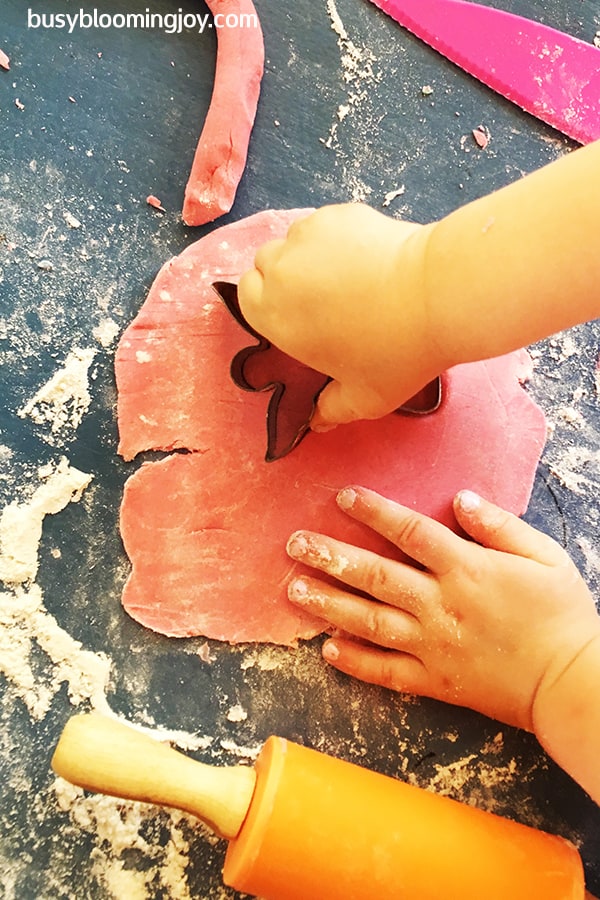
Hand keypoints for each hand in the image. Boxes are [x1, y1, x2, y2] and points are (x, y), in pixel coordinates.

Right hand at [238, 204, 442, 429]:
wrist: (435, 295)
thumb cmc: (395, 353)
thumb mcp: (364, 399)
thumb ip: (332, 410)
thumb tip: (318, 421)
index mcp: (274, 316)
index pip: (248, 297)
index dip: (269, 304)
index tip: (296, 316)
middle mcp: (280, 271)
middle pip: (266, 265)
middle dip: (286, 277)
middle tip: (325, 297)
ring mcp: (308, 237)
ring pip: (295, 241)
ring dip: (310, 254)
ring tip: (350, 275)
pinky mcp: (339, 213)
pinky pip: (326, 224)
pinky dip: (338, 236)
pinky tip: (369, 256)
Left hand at [286, 487, 599, 731]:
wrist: (570, 683)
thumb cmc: (562, 615)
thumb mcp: (545, 557)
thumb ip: (500, 526)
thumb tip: (460, 498)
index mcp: (467, 569)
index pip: (410, 532)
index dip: (374, 512)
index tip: (343, 496)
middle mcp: (440, 605)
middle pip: (376, 575)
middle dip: (331, 556)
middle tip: (295, 543)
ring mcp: (433, 646)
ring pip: (369, 622)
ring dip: (329, 604)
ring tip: (294, 589)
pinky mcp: (433, 682)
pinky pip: (385, 672)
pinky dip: (354, 661)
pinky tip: (327, 649)